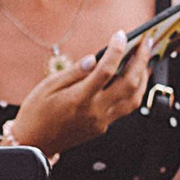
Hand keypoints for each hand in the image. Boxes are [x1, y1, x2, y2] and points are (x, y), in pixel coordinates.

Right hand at [7, 31, 150, 156]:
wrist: (33, 144)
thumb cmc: (36, 113)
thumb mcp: (48, 87)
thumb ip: (74, 72)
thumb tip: (94, 59)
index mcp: (79, 99)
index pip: (106, 70)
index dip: (116, 50)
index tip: (120, 35)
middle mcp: (95, 112)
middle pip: (129, 84)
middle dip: (141, 60)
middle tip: (146, 43)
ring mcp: (101, 122)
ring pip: (134, 99)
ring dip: (143, 78)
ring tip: (145, 60)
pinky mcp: (103, 128)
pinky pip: (125, 108)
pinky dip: (133, 91)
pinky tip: (132, 79)